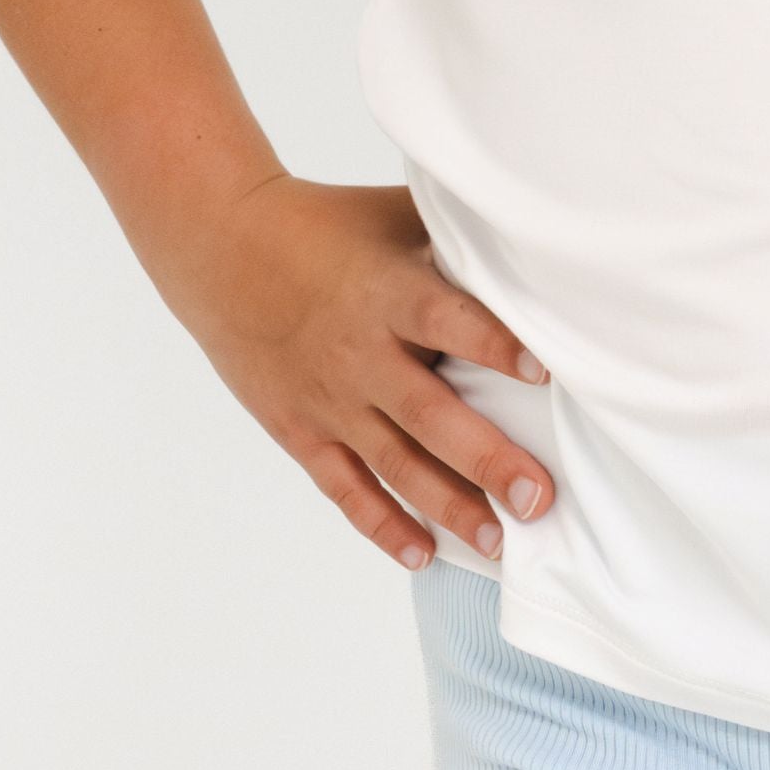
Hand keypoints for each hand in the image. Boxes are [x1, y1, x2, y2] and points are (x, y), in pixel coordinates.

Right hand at [157, 175, 553, 571]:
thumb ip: (457, 240)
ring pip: (394, 464)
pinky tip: (422, 553)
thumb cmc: (328, 225)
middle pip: (430, 415)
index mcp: (390, 294)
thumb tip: (536, 244)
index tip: (545, 373)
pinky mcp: (302, 429)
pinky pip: (345, 487)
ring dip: (448, 506)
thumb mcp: (395, 216)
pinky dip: (382, 524)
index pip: (448, 321)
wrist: (224, 249)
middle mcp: (361, 354)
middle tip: (538, 497)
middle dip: (487, 460)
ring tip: (497, 542)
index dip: (495, 345)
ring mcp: (330, 399)